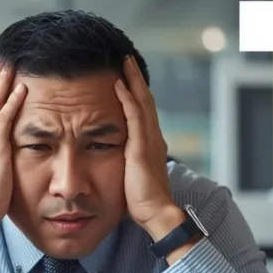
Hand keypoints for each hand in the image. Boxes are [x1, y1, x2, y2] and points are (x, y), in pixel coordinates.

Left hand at [114, 56, 182, 240]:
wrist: (156, 213)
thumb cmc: (142, 201)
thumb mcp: (132, 175)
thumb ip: (128, 162)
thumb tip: (116, 160)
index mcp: (151, 144)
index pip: (143, 111)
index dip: (136, 92)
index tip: (126, 76)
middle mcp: (154, 137)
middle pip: (145, 100)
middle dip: (135, 78)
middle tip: (126, 59)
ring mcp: (149, 141)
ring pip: (142, 102)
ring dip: (132, 80)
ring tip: (124, 62)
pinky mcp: (141, 147)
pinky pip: (134, 116)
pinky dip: (127, 98)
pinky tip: (118, 84)